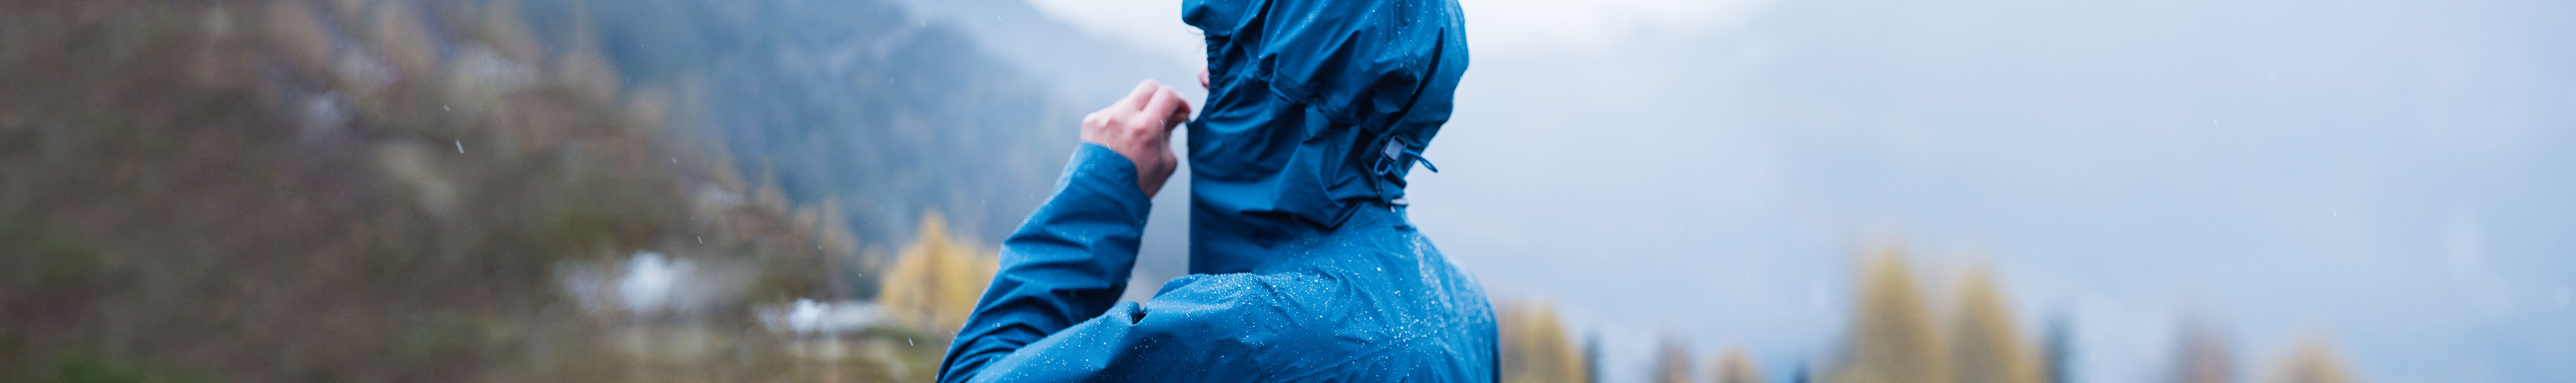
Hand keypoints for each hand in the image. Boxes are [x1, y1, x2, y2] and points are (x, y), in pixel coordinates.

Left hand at [1081, 79, 1191, 196]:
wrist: (1099, 200)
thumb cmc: (1136, 187)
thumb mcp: (1165, 163)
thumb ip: (1172, 133)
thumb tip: (1177, 114)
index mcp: (1144, 128)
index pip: (1167, 93)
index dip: (1180, 100)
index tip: (1182, 111)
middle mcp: (1122, 117)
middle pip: (1149, 86)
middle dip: (1161, 98)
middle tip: (1165, 114)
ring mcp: (1104, 117)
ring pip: (1130, 99)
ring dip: (1140, 110)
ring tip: (1139, 135)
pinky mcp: (1091, 121)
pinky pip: (1113, 111)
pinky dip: (1122, 120)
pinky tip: (1121, 141)